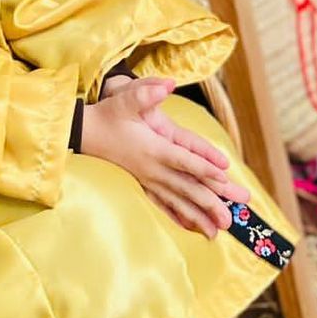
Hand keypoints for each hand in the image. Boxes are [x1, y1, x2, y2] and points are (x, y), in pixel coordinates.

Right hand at [79, 76, 243, 236]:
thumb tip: (168, 84)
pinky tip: (191, 228)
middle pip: (187, 187)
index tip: (225, 177)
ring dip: (199, 216)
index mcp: (154, 149)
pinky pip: (164, 205)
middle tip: (232, 219)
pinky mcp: (142, 184)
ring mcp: (148, 180)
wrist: (84, 134)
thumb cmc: (108, 116)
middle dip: (211, 202)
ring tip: (218, 233)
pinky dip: (179, 217)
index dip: (205, 168)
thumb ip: (145, 92)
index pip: (185, 160)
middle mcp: (153, 169)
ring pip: (178, 201)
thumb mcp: (125, 100)